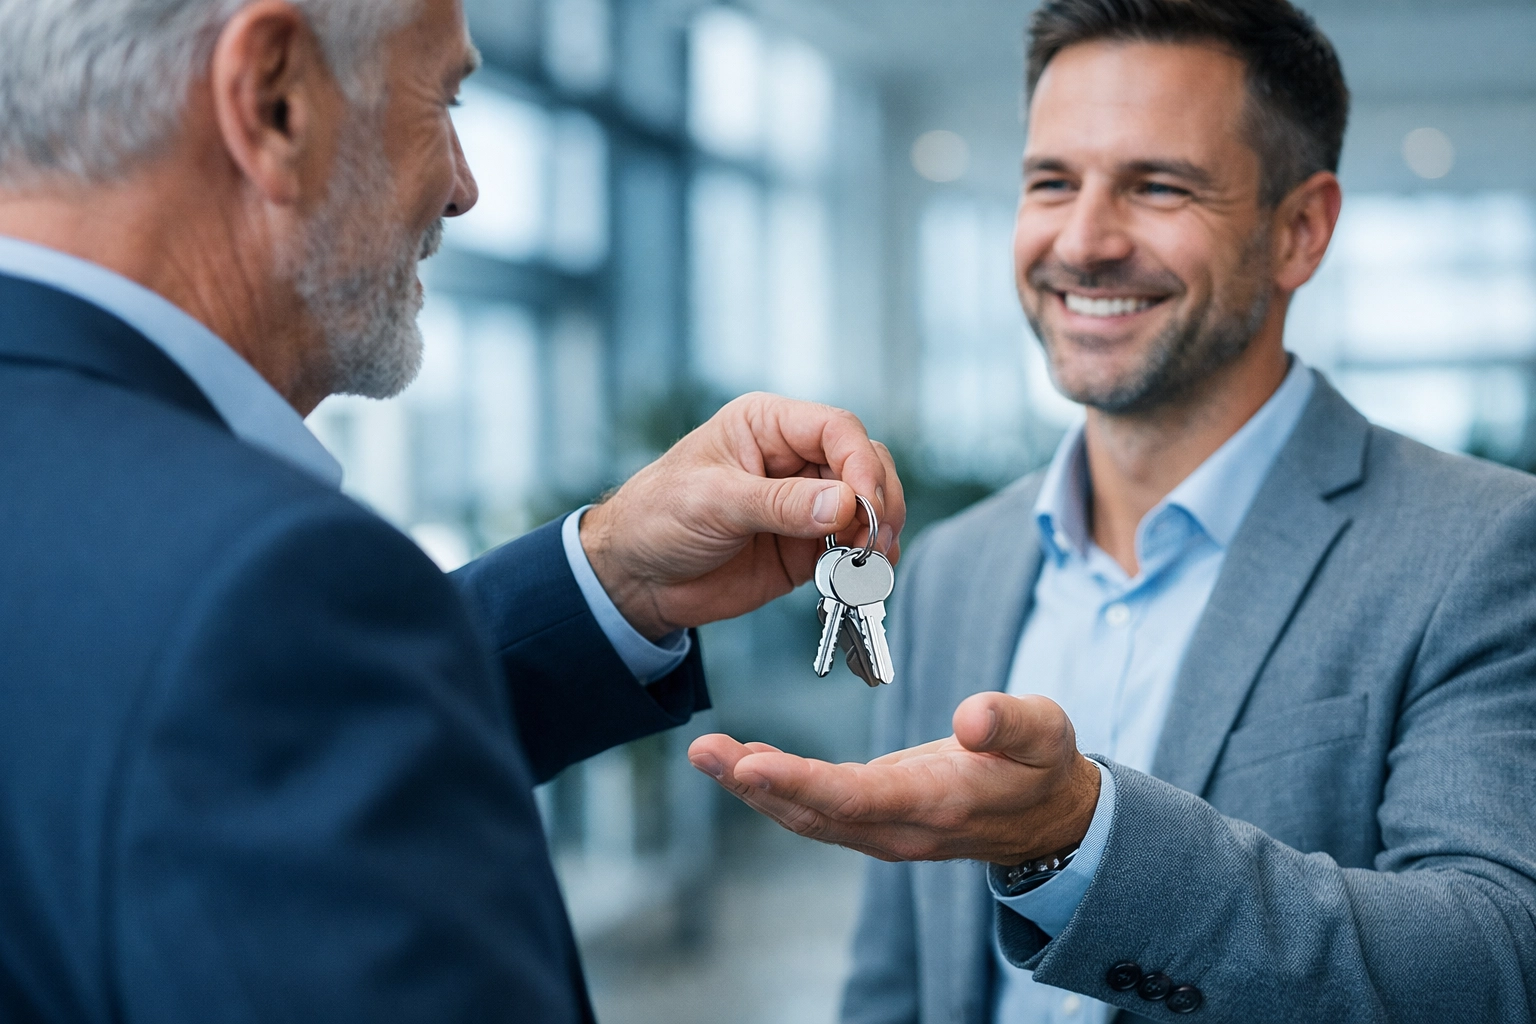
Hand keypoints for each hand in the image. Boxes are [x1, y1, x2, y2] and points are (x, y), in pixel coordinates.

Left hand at [580, 392, 904, 638]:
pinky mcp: (807, 546)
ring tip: (870, 564)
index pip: (836, 429)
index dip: (860, 463)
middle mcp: (794, 458)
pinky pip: (853, 547)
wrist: (637, 577)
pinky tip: (865, 578)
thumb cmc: (658, 517)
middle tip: (874, 541)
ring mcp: (806, 503)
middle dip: (878, 500)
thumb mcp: (712, 502)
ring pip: (868, 505)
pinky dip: (866, 562)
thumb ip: (779, 504)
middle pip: (864, 463)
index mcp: (767, 425)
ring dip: (878, 533)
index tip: (865, 504)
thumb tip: (844, 504)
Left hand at [687, 692, 1100, 864]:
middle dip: (754, 785)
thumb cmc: (1044, 765)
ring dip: (752, 785)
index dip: (801, 785)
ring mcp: (884, 827)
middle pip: (816, 813)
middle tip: (703, 753)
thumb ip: (1010, 721)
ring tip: (706, 753)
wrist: (1050, 819)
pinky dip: (775, 785)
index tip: (751, 766)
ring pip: (807, 814)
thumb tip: (970, 715)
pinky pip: (815, 806)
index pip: (858, 799)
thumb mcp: (1047, 731)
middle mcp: (901, 827)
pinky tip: (744, 760)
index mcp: (939, 804)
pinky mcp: (874, 815)